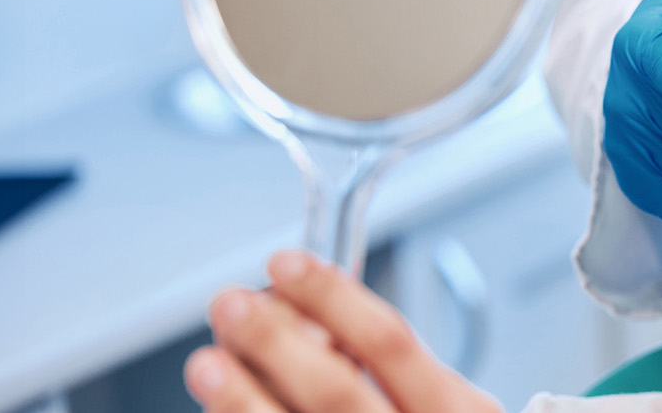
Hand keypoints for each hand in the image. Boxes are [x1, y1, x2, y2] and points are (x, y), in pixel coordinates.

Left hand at [185, 251, 501, 412]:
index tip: (286, 264)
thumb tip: (303, 313)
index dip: (332, 297)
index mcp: (453, 410)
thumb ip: (389, 364)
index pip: (388, 341)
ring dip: (242, 398)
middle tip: (232, 304)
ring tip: (208, 363)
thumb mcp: (441, 400)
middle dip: (275, 341)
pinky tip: (218, 409)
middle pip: (335, 389)